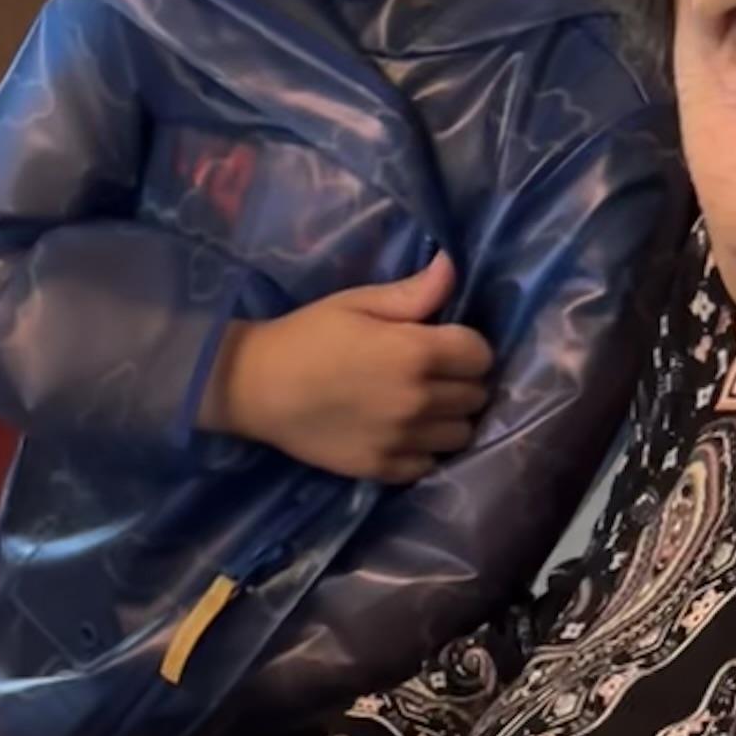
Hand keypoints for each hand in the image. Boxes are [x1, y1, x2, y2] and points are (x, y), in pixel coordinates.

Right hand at [207, 252, 493, 481]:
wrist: (255, 387)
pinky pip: (430, 463)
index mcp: (416, 352)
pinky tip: (403, 434)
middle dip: (461, 381)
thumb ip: (413, 293)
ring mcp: (402, 440)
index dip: (467, 347)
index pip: (480, 355)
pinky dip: (424, 450)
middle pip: (476, 395)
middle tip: (432, 374)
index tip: (445, 345)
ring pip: (461, 434)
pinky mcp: (383, 469)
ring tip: (423, 407)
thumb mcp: (358, 303)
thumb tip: (452, 267)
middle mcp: (418, 400)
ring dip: (449, 418)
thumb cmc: (307, 336)